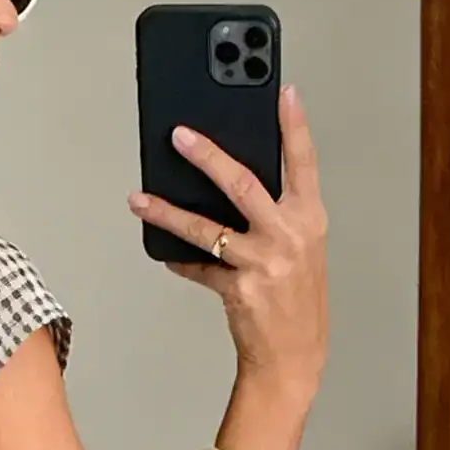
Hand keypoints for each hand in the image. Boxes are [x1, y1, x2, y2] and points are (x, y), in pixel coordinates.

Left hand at [129, 85, 328, 399]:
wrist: (293, 357)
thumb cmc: (298, 302)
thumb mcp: (302, 249)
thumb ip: (279, 214)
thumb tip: (234, 182)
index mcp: (309, 220)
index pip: (303, 162)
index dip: (294, 125)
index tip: (283, 91)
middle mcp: (287, 236)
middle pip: (241, 183)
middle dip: (206, 155)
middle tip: (179, 134)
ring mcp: (262, 263)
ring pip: (206, 226)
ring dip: (167, 211)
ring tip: (140, 199)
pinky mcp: (237, 289)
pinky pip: (198, 267)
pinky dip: (180, 260)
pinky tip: (164, 251)